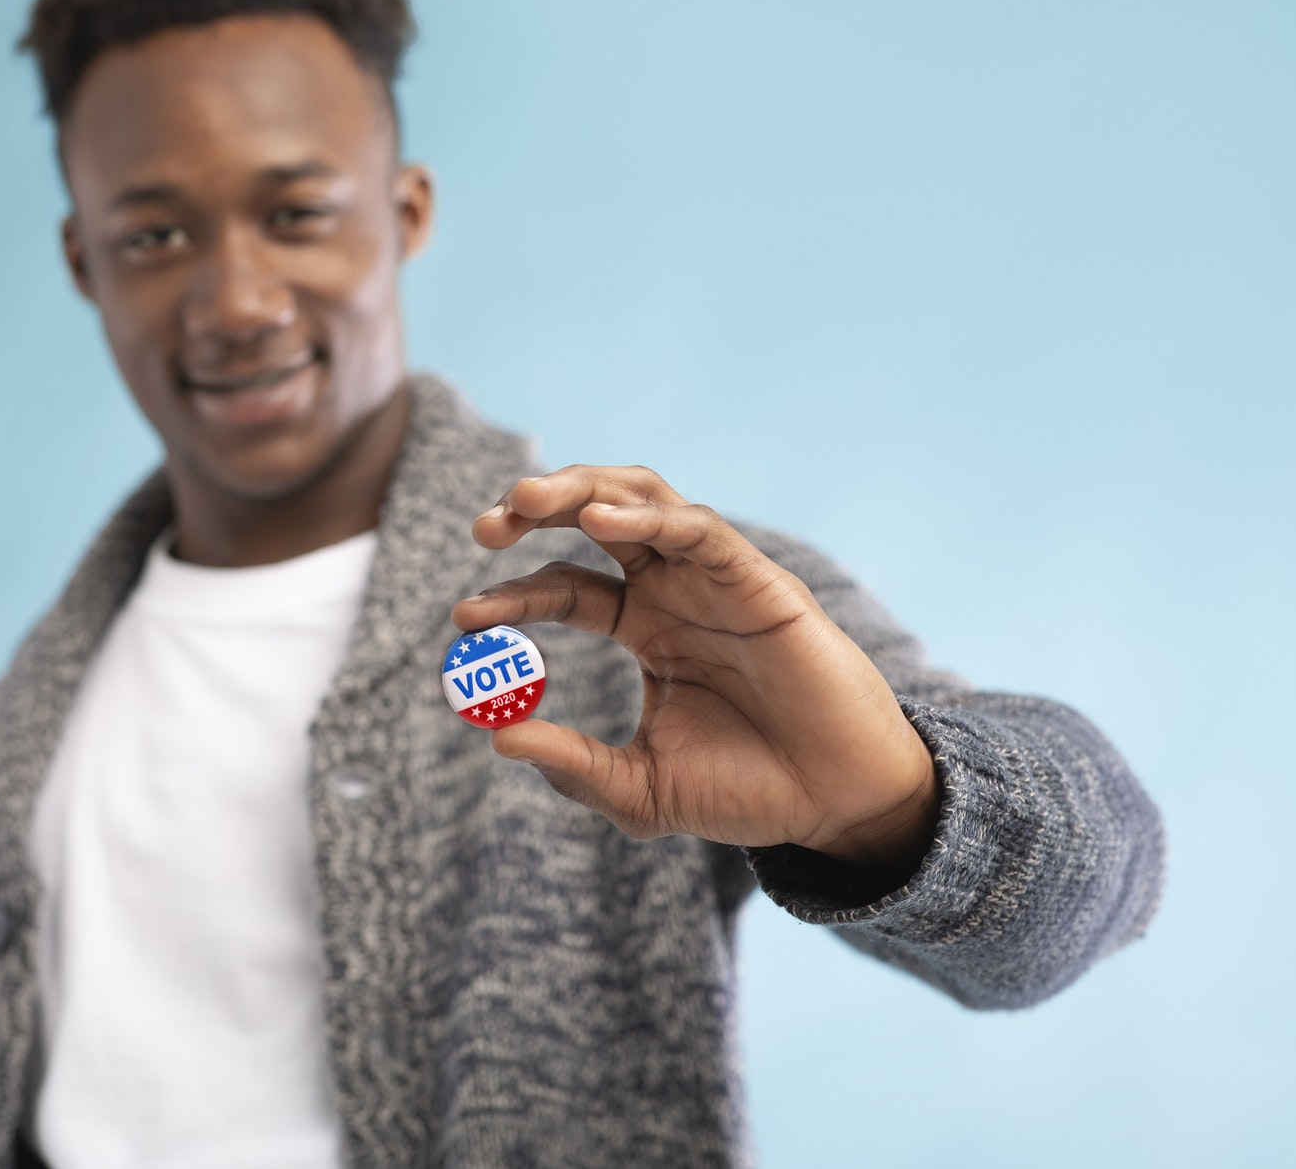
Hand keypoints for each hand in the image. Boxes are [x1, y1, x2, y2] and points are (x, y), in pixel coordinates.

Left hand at [455, 466, 939, 878]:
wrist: (832, 807)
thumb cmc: (744, 793)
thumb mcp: (638, 790)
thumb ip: (571, 766)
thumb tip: (495, 737)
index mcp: (644, 626)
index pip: (563, 589)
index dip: (511, 596)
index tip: (463, 618)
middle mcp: (674, 590)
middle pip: (594, 517)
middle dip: (535, 510)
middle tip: (483, 527)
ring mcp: (715, 579)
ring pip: (641, 498)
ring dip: (581, 488)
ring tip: (526, 499)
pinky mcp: (758, 581)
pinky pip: (697, 530)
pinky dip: (648, 515)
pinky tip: (602, 520)